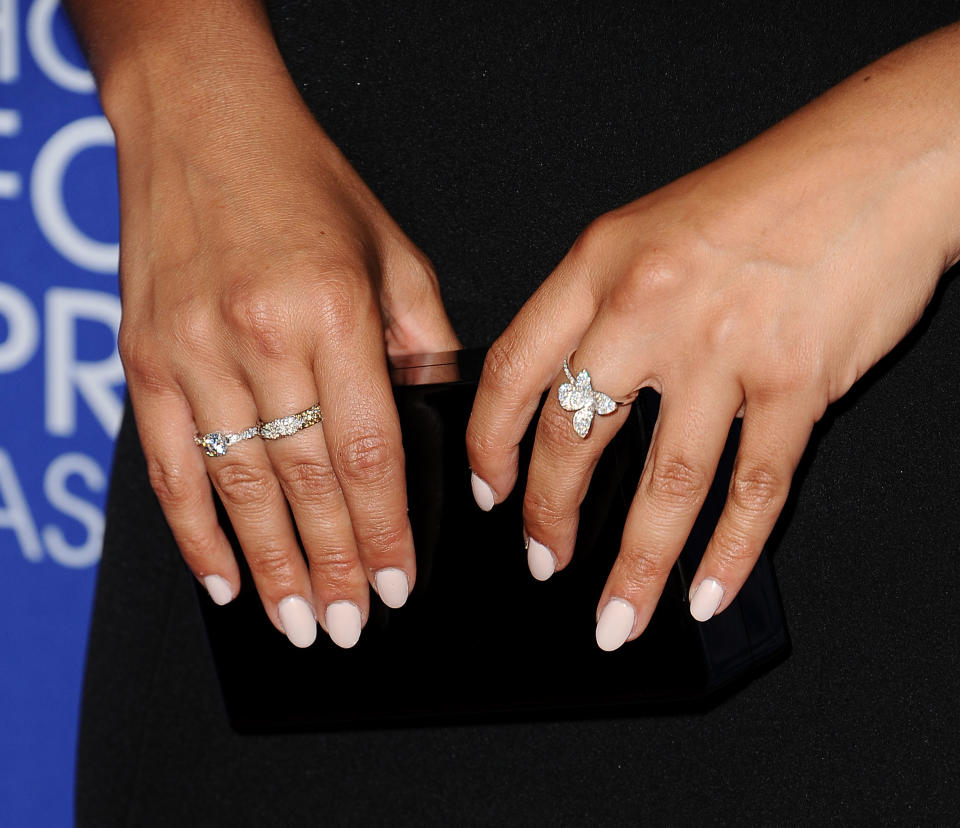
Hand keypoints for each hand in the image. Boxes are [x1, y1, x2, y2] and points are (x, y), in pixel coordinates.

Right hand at [112, 42, 457, 647]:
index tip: (394, 585)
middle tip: (347, 626)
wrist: (203, 124)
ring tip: (296, 622)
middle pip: (305, 483)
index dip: (382, 530)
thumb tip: (438, 422)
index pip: (367, 452)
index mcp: (333, 310)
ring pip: (238, 488)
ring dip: (270, 566)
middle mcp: (260, 336)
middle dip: (331, 565)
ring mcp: (194, 352)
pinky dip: (192, 531)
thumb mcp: (394, 254)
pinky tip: (219, 578)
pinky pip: (170, 464)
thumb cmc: (306, 184)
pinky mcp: (147, 359)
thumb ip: (422, 343)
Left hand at [466, 26, 959, 649]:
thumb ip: (600, 308)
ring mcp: (722, 347)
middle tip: (543, 562)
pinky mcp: (796, 381)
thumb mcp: (647, 233)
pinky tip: (709, 592)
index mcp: (598, 265)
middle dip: (550, 517)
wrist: (875, 165)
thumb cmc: (763, 196)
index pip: (513, 370)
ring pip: (664, 485)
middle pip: (571, 436)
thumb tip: (564, 395)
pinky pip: (754, 488)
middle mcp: (647, 307)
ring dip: (635, 567)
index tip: (490, 491)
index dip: (489, 444)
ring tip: (617, 618)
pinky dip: (731, 553)